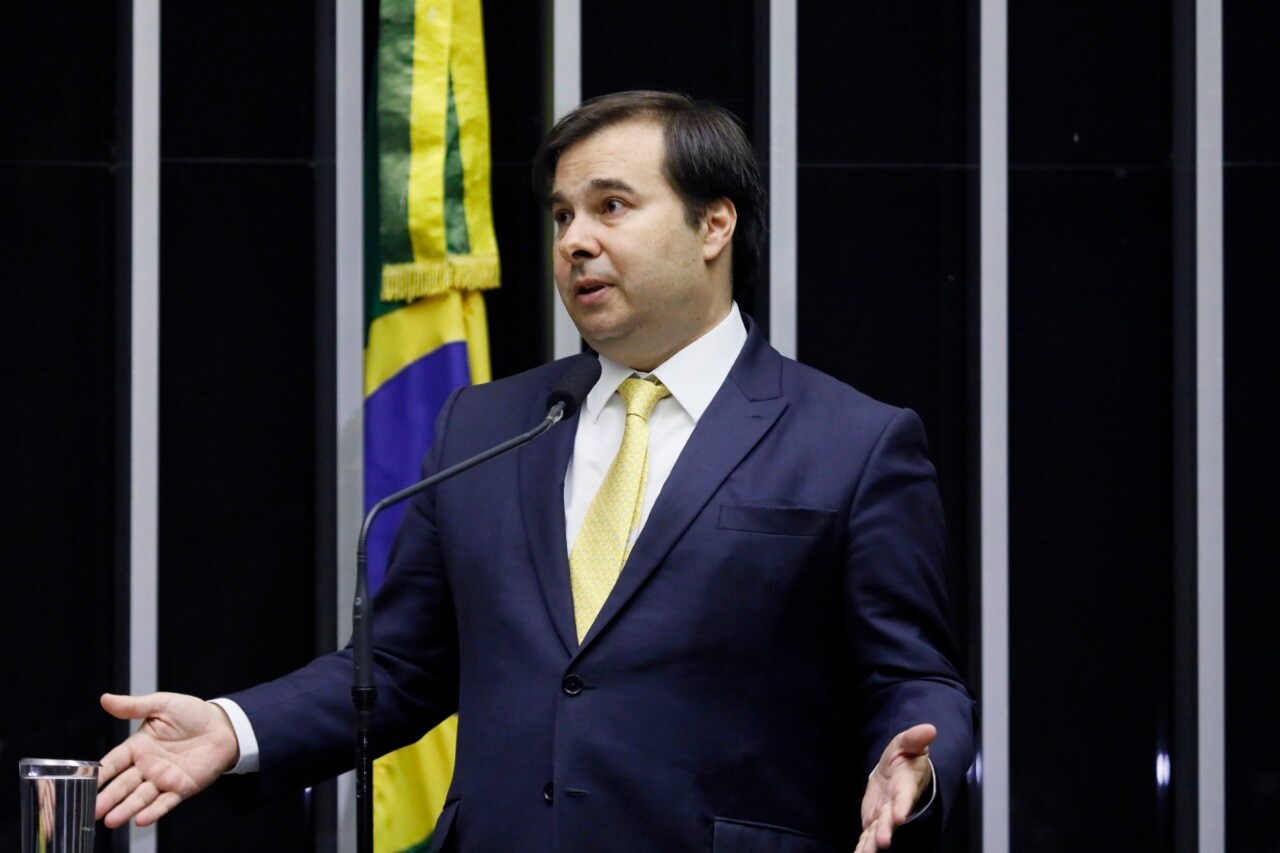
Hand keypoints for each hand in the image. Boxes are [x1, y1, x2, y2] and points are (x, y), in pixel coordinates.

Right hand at [94, 692, 239, 827]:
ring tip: (111, 821)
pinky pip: (165, 802)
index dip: (100, 773)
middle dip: (108, 798)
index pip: (113, 762)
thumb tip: (105, 698)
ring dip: (126, 809)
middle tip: (94, 810)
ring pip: (140, 797)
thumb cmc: (192, 713)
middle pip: (123, 784)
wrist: (224, 726)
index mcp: (138, 747)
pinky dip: (154, 811)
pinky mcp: (181, 788)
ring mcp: (163, 779)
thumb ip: (134, 706)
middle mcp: (147, 766)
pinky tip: (141, 819)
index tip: (82, 783)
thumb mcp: (162, 704)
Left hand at [855, 723, 935, 851]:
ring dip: (873, 843)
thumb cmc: (905, 757)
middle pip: (891, 819)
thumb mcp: (908, 743)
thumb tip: (930, 729)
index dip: (902, 806)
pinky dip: (862, 846)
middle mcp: (896, 804)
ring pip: (878, 831)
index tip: (900, 816)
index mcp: (905, 785)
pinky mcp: (873, 819)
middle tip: (883, 841)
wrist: (896, 770)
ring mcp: (884, 814)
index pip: (905, 797)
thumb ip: (916, 738)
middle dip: (886, 830)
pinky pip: (867, 835)